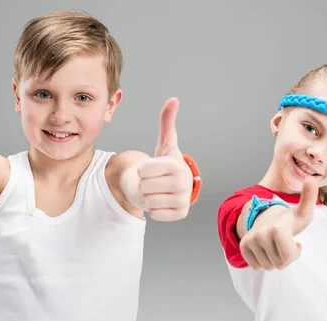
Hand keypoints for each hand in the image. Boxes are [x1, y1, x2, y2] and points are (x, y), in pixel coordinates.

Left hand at [137, 98, 192, 221]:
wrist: (175, 186)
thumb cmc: (167, 164)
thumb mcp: (165, 144)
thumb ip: (167, 122)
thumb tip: (173, 99)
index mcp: (177, 165)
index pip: (143, 170)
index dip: (143, 170)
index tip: (153, 169)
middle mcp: (183, 184)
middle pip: (144, 186)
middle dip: (145, 184)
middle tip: (154, 182)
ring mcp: (183, 200)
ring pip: (148, 201)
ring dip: (148, 197)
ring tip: (157, 191)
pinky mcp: (181, 214)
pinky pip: (155, 214)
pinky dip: (154, 209)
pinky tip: (162, 201)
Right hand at [239, 178, 318, 269]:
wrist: (267, 216)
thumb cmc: (289, 219)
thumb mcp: (303, 212)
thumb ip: (309, 198)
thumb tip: (312, 179)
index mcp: (277, 228)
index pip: (287, 257)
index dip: (294, 254)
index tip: (297, 243)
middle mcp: (261, 234)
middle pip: (279, 264)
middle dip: (285, 258)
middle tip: (285, 245)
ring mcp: (250, 239)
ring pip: (267, 267)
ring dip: (274, 261)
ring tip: (276, 246)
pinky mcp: (243, 245)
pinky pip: (256, 266)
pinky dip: (262, 262)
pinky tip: (266, 250)